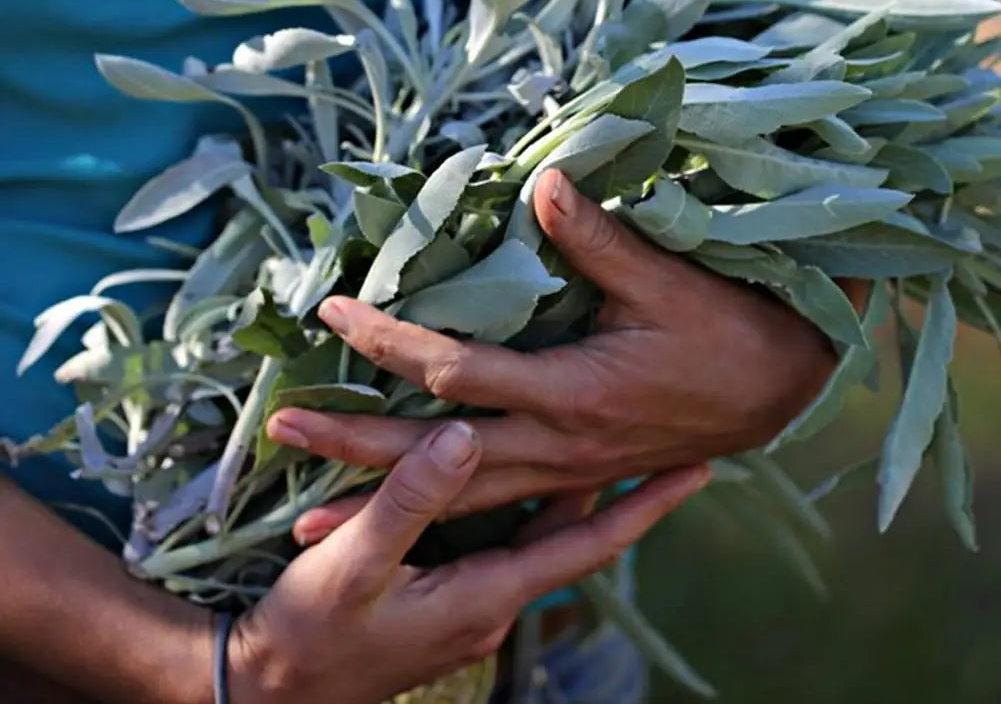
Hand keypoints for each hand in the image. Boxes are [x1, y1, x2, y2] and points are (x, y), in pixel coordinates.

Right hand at [230, 420, 708, 703]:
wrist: (277, 689)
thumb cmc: (314, 630)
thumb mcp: (357, 561)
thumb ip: (412, 499)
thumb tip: (467, 435)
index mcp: (489, 592)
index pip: (587, 544)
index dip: (644, 508)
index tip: (695, 470)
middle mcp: (494, 600)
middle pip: (573, 534)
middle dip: (620, 490)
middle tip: (661, 437)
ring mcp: (472, 601)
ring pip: (539, 534)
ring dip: (573, 492)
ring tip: (610, 442)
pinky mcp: (448, 595)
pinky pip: (508, 541)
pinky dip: (527, 503)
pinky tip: (519, 472)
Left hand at [268, 171, 858, 536]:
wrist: (780, 390)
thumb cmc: (726, 331)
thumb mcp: (667, 281)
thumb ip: (597, 237)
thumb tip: (542, 180)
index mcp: (571, 394)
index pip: (455, 371)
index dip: (388, 340)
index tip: (332, 313)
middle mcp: (557, 445)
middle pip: (434, 457)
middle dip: (353, 443)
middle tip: (280, 430)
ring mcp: (562, 472)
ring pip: (458, 497)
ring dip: (382, 499)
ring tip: (308, 516)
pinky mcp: (572, 476)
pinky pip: (492, 507)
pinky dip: (438, 516)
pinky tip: (403, 525)